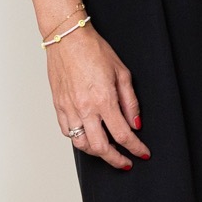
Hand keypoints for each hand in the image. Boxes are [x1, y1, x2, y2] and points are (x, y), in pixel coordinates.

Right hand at [47, 24, 151, 169]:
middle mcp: (85, 109)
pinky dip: (80, 140)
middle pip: (101, 148)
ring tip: (108, 151)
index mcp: (103, 100)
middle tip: (126, 161)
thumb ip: (130, 101)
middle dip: (116, 160)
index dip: (135, 148)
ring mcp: (69, 110)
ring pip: (82, 145)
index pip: (122, 135)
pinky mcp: (58, 107)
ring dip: (97, 153)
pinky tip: (89, 137)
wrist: (68, 40)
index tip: (142, 153)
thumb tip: (136, 123)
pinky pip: (68, 133)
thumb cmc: (94, 51)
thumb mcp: (122, 73)